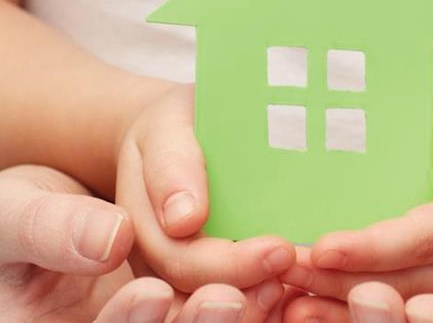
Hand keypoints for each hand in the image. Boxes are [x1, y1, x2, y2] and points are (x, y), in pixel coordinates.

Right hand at [0, 164, 295, 321]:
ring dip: (238, 313)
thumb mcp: (3, 213)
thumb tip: (109, 239)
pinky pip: (225, 309)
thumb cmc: (14, 212)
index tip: (151, 290)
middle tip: (228, 294)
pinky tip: (277, 269)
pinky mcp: (189, 305)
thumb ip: (47, 227)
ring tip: (268, 272)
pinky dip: (256, 295)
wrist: (56, 203)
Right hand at [116, 84, 295, 292]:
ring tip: (297, 281)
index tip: (278, 248)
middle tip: (296, 267)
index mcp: (135, 230)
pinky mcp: (210, 283)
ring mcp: (180, 282)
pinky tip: (295, 291)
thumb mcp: (166, 129)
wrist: (176, 138)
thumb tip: (182, 219)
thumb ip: (170, 166)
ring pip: (213, 314)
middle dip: (249, 293)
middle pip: (197, 301)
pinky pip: (234, 308)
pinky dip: (266, 307)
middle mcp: (153, 268)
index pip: (180, 263)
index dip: (228, 265)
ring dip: (258, 306)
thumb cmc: (175, 128)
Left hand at [281, 79, 432, 299]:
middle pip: (400, 281)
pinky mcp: (426, 272)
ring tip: (286, 287)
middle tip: (285, 271)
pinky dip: (343, 298)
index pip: (421, 241)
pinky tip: (303, 295)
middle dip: (340, 281)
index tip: (322, 249)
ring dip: (335, 296)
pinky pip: (385, 291)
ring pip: (389, 294)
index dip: (371, 249)